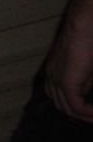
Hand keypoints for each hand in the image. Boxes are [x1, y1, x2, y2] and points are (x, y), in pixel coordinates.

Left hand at [46, 0, 92, 121]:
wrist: (86, 24)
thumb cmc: (90, 41)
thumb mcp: (88, 68)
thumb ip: (86, 82)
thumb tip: (87, 93)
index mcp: (55, 71)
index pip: (59, 97)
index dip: (75, 109)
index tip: (91, 114)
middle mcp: (51, 76)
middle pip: (61, 105)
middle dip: (80, 116)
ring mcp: (56, 78)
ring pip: (67, 108)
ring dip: (85, 117)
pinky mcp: (66, 81)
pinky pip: (75, 106)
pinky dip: (88, 114)